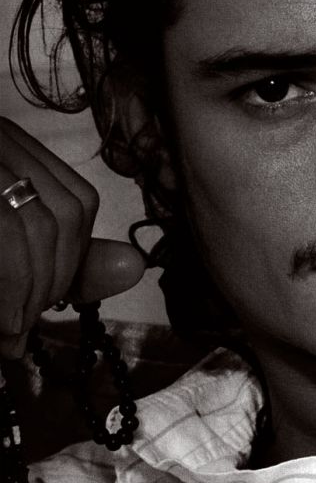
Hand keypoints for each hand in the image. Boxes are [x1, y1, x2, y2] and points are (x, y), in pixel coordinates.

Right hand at [0, 117, 146, 358]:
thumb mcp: (6, 252)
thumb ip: (63, 259)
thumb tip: (134, 266)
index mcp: (6, 150)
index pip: (77, 203)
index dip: (70, 263)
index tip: (40, 309)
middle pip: (61, 212)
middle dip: (49, 285)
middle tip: (16, 333)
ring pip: (35, 222)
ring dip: (28, 294)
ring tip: (5, 333)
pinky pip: (4, 229)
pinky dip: (11, 283)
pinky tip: (0, 321)